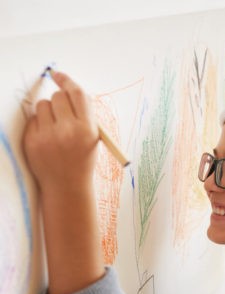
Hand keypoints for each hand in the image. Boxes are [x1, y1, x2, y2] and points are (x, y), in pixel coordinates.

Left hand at [22, 71, 103, 293]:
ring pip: (42, 105)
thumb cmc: (82, 159)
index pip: (77, 93)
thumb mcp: (92, 137)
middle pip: (59, 97)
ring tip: (54, 128)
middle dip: (59, 101)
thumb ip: (83, 114)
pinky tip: (46, 139)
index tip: (58, 74)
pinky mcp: (33, 142)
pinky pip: (32, 120)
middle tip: (62, 113)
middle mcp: (69, 130)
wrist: (67, 187)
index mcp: (89, 128)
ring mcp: (49, 136)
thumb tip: (67, 89)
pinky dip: (38, 125)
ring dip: (47, 111)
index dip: (67, 80)